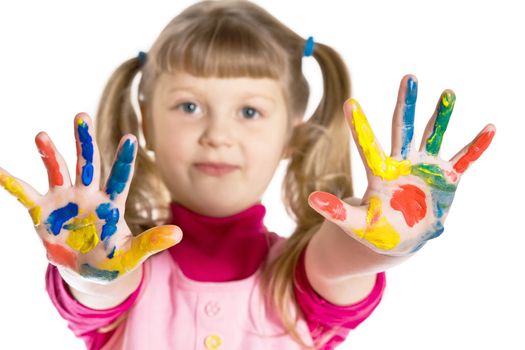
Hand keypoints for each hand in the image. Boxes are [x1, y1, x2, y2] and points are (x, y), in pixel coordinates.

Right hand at [0, 113, 181, 281]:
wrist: (88, 270)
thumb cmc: (113, 260)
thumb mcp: (132, 255)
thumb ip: (151, 243)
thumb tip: (178, 234)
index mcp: (111, 202)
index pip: (119, 177)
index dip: (124, 159)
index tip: (129, 138)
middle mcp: (88, 194)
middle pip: (87, 163)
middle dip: (84, 141)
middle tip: (82, 115)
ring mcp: (64, 200)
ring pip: (58, 170)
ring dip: (50, 153)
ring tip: (42, 135)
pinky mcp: (43, 212)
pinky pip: (26, 195)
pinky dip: (12, 183)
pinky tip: (0, 170)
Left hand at [308, 75, 494, 255]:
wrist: (399, 238)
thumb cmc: (375, 230)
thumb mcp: (355, 224)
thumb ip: (337, 211)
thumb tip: (311, 198)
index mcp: (380, 173)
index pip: (368, 146)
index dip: (359, 127)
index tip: (349, 103)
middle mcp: (402, 164)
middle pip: (403, 130)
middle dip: (406, 104)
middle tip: (408, 77)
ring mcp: (425, 168)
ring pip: (433, 137)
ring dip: (441, 116)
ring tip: (448, 93)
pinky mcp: (446, 179)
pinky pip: (464, 160)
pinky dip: (477, 147)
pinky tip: (489, 128)